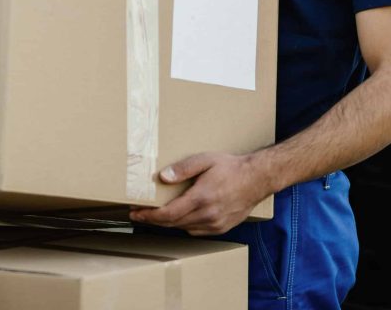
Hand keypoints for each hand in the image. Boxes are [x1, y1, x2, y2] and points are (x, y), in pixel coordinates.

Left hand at [129, 151, 268, 235]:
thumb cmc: (230, 167)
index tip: (135, 213)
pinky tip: (179, 217)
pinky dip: (184, 225)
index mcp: (201, 198)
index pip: (168, 214)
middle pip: (172, 223)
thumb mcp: (205, 160)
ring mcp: (215, 224)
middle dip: (153, 220)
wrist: (256, 179)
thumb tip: (163, 177)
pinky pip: (196, 231)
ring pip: (183, 228)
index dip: (149, 216)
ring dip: (167, 224)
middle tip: (138, 214)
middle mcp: (207, 215)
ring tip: (154, 215)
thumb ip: (183, 168)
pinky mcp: (221, 228)